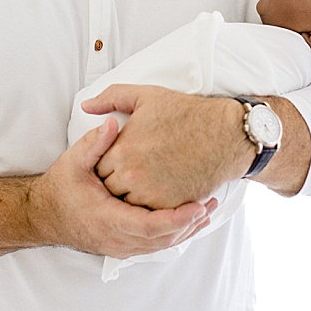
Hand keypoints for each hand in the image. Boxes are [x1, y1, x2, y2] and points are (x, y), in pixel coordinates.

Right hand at [27, 117, 216, 258]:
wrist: (44, 216)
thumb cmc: (60, 188)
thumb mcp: (73, 162)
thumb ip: (94, 143)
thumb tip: (111, 123)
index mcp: (107, 219)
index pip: (150, 226)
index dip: (177, 218)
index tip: (198, 206)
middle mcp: (116, 239)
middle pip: (162, 240)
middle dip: (189, 224)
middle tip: (210, 204)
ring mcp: (120, 246)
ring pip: (161, 246)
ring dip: (185, 231)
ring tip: (207, 211)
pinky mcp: (123, 247)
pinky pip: (154, 246)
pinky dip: (173, 235)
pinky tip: (188, 222)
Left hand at [82, 85, 255, 209]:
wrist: (224, 134)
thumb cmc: (186, 113)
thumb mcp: (145, 96)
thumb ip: (111, 98)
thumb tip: (86, 106)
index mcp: (122, 150)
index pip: (98, 167)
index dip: (106, 163)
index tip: (117, 159)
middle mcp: (132, 175)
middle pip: (110, 188)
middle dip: (116, 182)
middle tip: (130, 172)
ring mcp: (151, 194)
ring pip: (127, 204)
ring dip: (131, 196)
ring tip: (144, 182)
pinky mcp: (170, 206)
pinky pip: (149, 214)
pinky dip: (150, 205)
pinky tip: (158, 189)